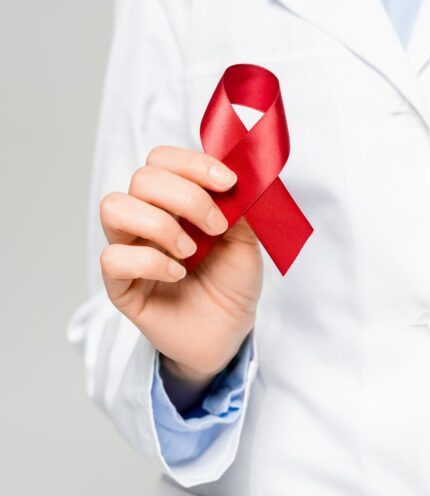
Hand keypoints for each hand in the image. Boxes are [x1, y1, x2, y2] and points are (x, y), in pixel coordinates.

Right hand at [99, 146, 262, 391]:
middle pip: (143, 178)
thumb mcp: (246, 241)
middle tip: (216, 227)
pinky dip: (150, 261)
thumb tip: (236, 178)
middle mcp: (147, 218)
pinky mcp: (120, 284)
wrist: (230, 332)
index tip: (229, 183)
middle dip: (186, 197)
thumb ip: (238, 207)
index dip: (194, 164)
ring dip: (160, 224)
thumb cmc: (232, 284)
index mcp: (175, 201)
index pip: (164, 160)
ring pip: (114, 208)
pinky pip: (113, 258)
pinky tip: (178, 274)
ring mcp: (130, 248)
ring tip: (190, 250)